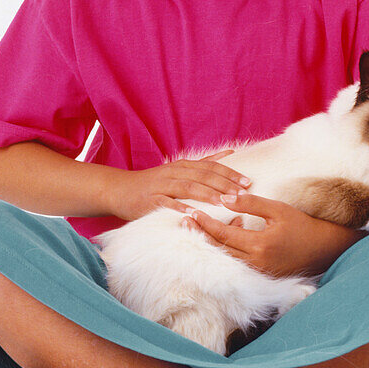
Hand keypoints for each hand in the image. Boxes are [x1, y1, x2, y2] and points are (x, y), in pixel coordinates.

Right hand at [111, 148, 250, 221]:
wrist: (120, 189)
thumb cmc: (154, 182)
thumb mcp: (180, 168)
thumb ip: (204, 162)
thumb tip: (229, 153)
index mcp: (184, 166)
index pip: (211, 167)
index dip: (230, 174)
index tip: (248, 182)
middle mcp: (174, 173)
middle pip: (203, 176)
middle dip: (224, 185)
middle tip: (242, 194)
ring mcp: (162, 186)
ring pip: (188, 188)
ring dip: (207, 195)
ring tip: (224, 202)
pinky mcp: (150, 200)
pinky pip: (167, 203)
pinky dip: (180, 207)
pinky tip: (193, 214)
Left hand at [181, 190, 350, 278]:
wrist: (325, 249)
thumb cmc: (303, 225)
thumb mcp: (278, 209)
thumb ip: (251, 203)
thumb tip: (225, 197)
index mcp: (260, 245)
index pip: (223, 233)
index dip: (205, 223)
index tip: (191, 212)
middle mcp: (257, 263)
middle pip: (219, 249)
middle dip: (201, 234)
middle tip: (183, 222)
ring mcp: (259, 272)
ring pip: (226, 258)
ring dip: (211, 244)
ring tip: (196, 229)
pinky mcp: (262, 276)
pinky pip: (238, 263)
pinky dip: (227, 250)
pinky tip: (222, 237)